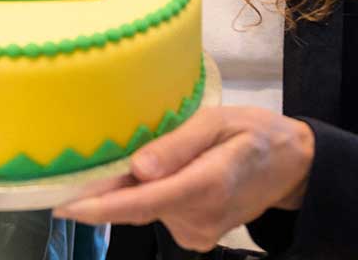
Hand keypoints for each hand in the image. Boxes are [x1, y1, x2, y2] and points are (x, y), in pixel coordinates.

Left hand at [54, 106, 313, 251]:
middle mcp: (200, 218)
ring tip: (154, 155)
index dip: (101, 207)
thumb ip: (178, 145)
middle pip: (138, 207)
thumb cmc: (255, 132)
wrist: (293, 165)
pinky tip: (163, 174)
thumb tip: (137, 169)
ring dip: (132, 189)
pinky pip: (159, 214)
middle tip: (80, 169)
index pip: (144, 202)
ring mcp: (199, 233)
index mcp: (207, 185)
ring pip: (146, 210)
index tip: (64, 206)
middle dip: (107, 191)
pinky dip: (149, 195)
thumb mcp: (219, 122)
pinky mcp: (197, 236)